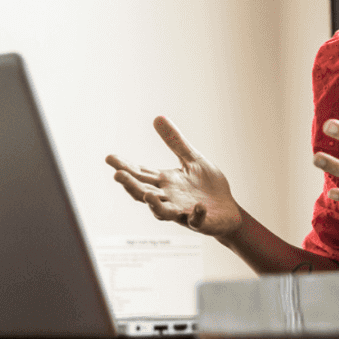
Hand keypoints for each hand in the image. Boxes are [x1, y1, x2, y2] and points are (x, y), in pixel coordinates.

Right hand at [106, 116, 243, 237]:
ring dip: (155, 205)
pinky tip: (198, 207)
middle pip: (145, 193)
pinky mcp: (200, 221)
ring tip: (147, 195)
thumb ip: (175, 142)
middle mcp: (169, 198)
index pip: (141, 174)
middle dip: (131, 185)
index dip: (125, 167)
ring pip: (163, 212)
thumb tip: (157, 117)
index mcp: (165, 183)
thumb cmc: (207, 187)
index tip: (110, 158)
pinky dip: (196, 215)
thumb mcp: (192, 160)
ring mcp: (183, 211)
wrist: (228, 212)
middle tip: (118, 175)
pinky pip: (196, 220)